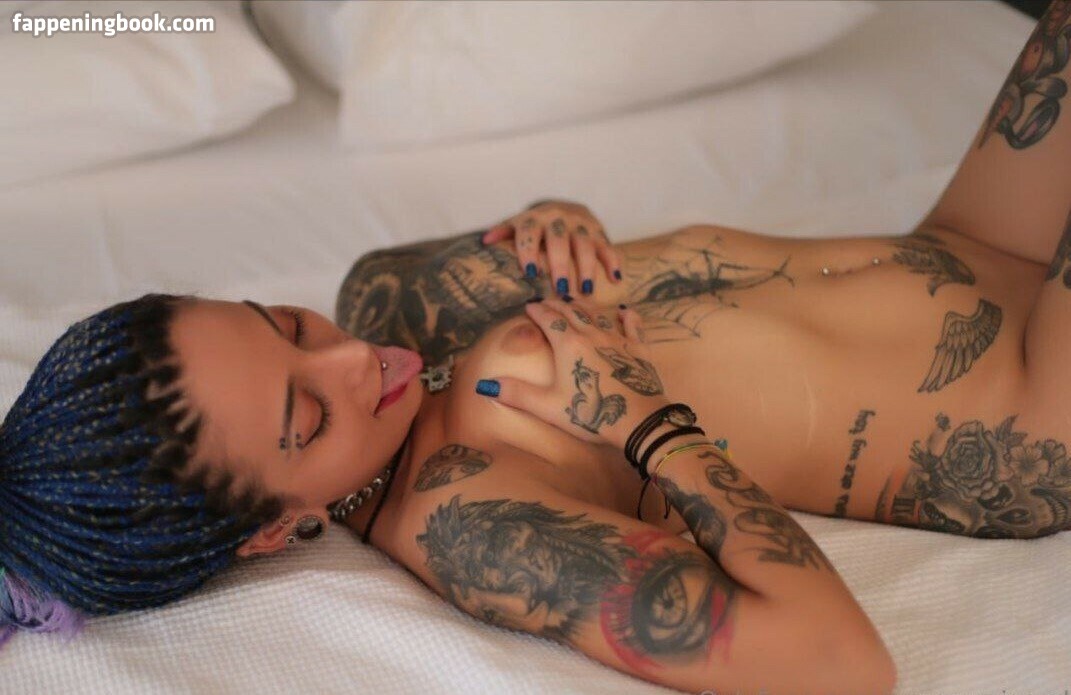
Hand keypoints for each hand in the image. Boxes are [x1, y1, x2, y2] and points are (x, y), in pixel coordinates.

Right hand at [475, 295, 668, 451]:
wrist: (638, 419)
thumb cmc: (590, 413)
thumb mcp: (548, 406)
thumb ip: (516, 394)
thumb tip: (485, 386)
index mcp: (568, 344)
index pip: (548, 318)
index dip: (537, 310)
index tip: (529, 305)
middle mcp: (592, 334)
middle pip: (571, 311)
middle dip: (557, 303)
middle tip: (547, 301)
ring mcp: (617, 339)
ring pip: (598, 314)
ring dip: (584, 305)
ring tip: (576, 300)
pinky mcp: (639, 349)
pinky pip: (633, 326)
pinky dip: (627, 317)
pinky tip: (625, 312)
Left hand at [481, 199, 622, 296]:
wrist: (564, 207)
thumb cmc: (535, 226)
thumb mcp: (518, 225)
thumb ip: (503, 232)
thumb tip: (485, 241)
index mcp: (534, 219)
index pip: (529, 234)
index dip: (529, 251)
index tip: (532, 273)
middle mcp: (557, 218)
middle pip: (559, 241)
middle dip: (560, 264)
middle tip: (561, 289)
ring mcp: (579, 224)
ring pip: (584, 244)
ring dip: (587, 267)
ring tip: (587, 290)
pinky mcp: (597, 230)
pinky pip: (606, 245)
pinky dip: (612, 261)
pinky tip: (616, 278)